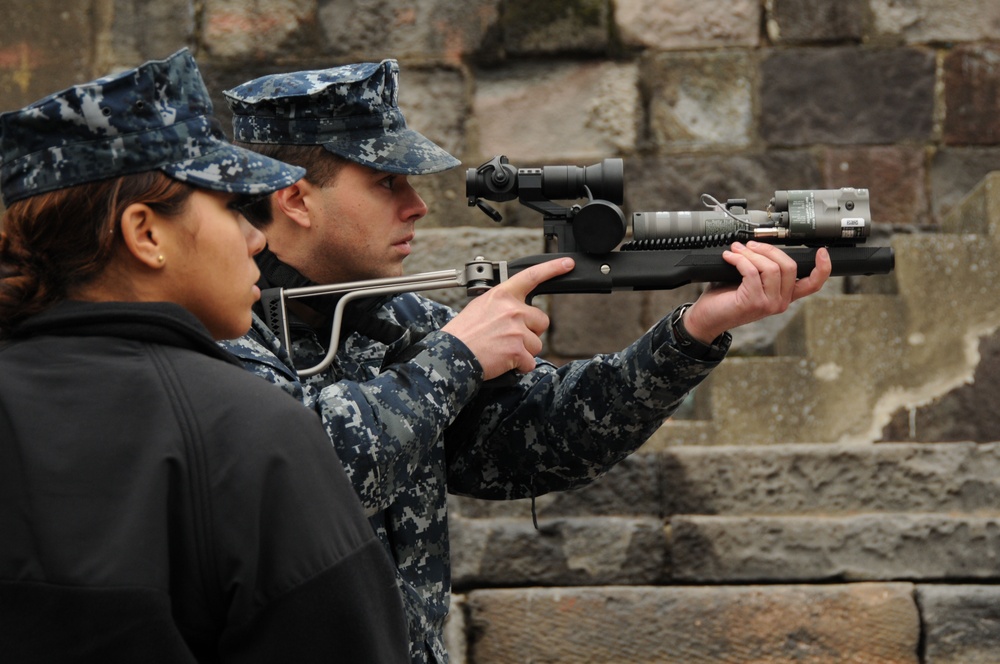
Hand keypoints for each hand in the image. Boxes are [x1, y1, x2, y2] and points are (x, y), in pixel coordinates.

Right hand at [442, 257, 574, 379]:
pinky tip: (504, 362)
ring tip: (502, 350)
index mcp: (502, 295)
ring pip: (536, 344)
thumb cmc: (463, 334)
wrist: (452, 354)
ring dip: (524, 351)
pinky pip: (530, 362)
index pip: (531, 276)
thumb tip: (515, 312)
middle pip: (541, 321)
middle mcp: (512, 310)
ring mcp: (516, 330)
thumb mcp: (480, 307)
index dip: (552, 268)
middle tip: (510, 338)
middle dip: (531, 332)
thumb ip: (502, 305)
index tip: (567, 264)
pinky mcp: (517, 350)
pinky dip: (520, 366)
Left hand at [682, 242, 831, 342]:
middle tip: (750, 245)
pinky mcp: (754, 302)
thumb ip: (764, 267)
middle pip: (789, 266)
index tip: (821, 251)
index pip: (813, 284)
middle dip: (768, 249)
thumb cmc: (727, 298)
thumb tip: (761, 244)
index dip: (823, 267)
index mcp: (785, 295)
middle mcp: (781, 302)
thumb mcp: (751, 281)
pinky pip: (751, 271)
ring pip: (771, 267)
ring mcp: (769, 303)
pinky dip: (739, 260)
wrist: (707, 317)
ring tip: (737, 251)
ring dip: (751, 254)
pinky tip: (729, 257)